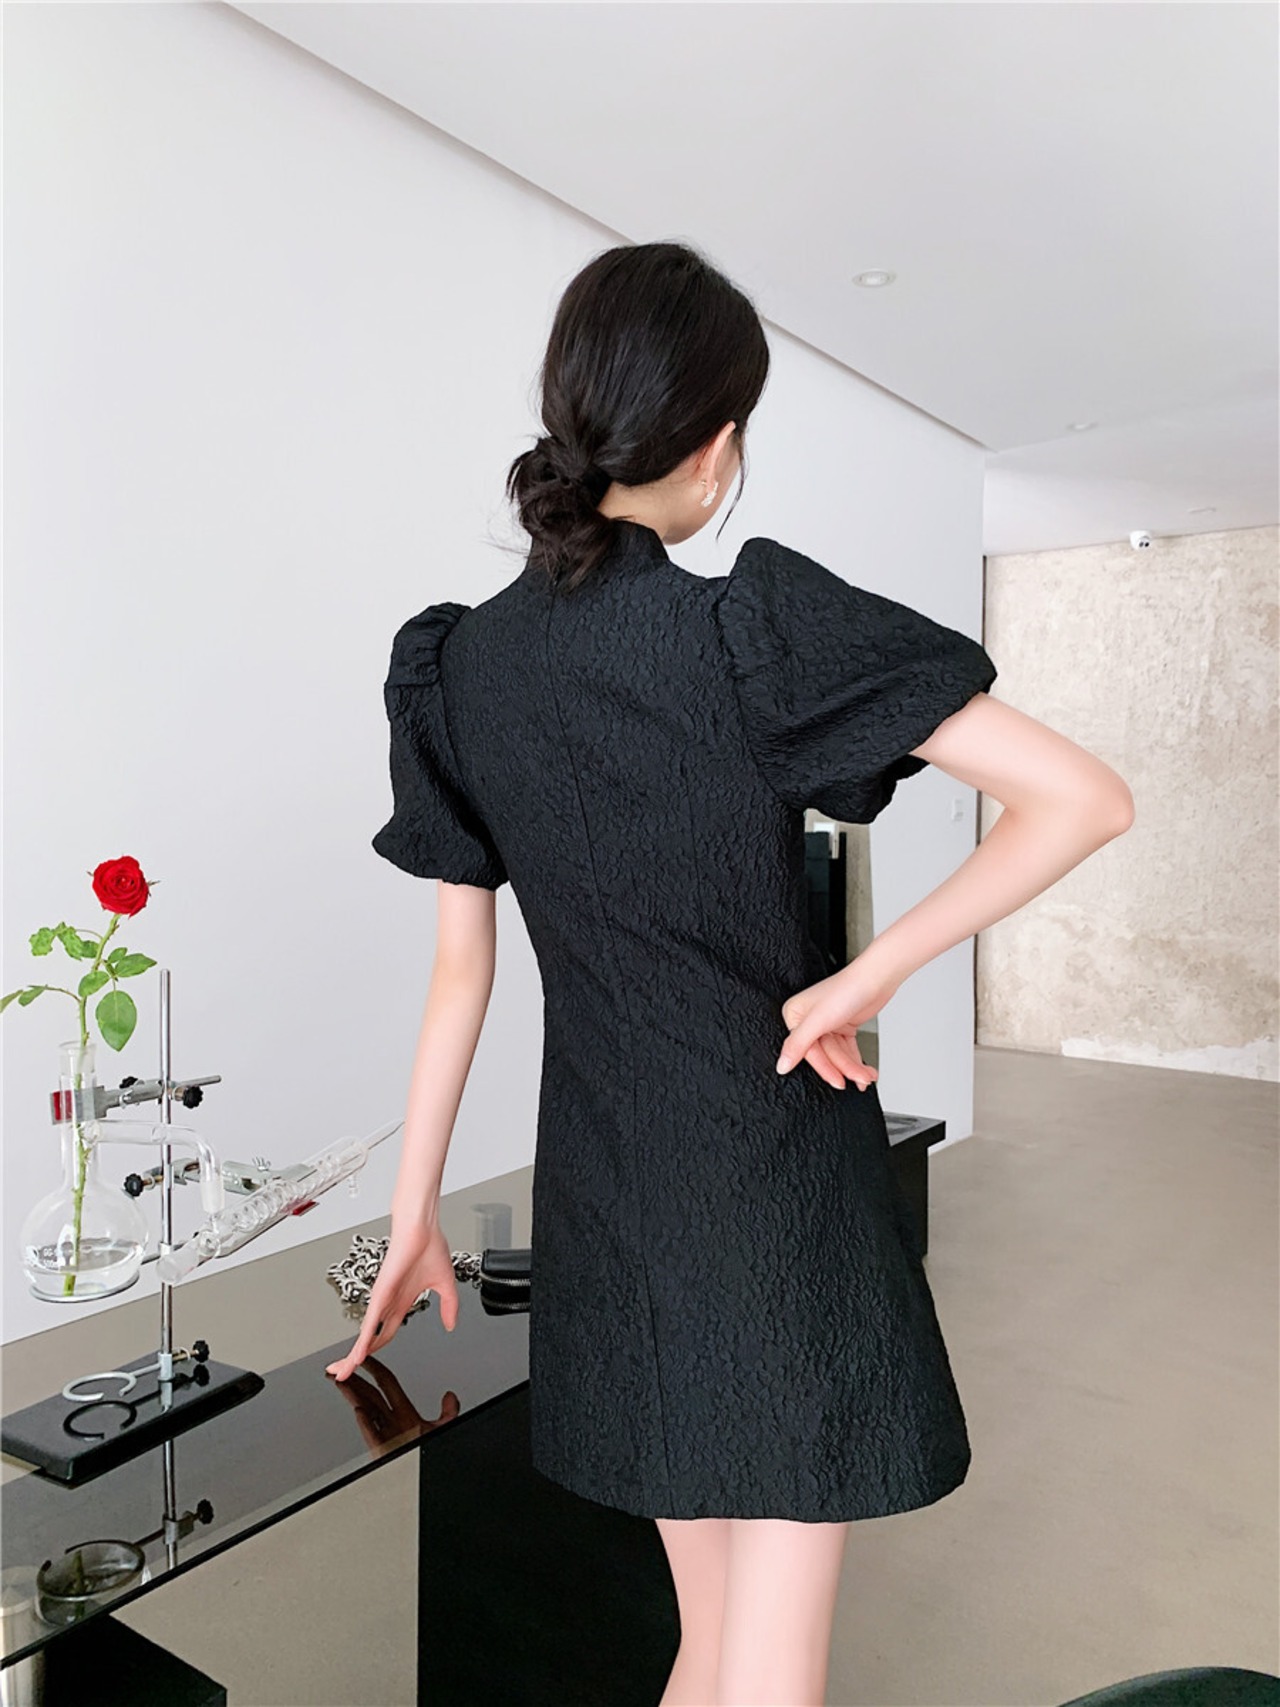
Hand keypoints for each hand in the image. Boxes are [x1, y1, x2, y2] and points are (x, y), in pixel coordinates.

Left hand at [326, 1219, 458, 1380]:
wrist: (423, 1227)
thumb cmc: (430, 1247)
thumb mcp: (445, 1284)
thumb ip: (448, 1306)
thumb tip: (451, 1325)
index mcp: (401, 1303)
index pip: (385, 1334)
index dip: (375, 1349)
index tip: (364, 1363)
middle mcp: (388, 1304)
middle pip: (369, 1339)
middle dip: (356, 1358)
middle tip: (342, 1374)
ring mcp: (382, 1300)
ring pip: (365, 1335)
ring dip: (354, 1356)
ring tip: (342, 1373)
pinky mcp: (381, 1294)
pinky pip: (370, 1323)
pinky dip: (363, 1341)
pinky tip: (357, 1357)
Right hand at [775, 954, 902, 1088]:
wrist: (876, 978)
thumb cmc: (848, 989)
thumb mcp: (819, 1020)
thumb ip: (798, 1045)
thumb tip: (781, 1066)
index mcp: (795, 1015)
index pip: (808, 1051)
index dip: (825, 1067)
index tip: (837, 1082)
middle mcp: (809, 1021)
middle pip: (825, 1054)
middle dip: (844, 1068)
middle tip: (857, 1079)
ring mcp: (827, 1024)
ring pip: (838, 1055)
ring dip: (853, 1067)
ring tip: (867, 1076)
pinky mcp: (842, 1027)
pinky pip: (847, 1051)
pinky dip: (856, 1062)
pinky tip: (865, 1071)